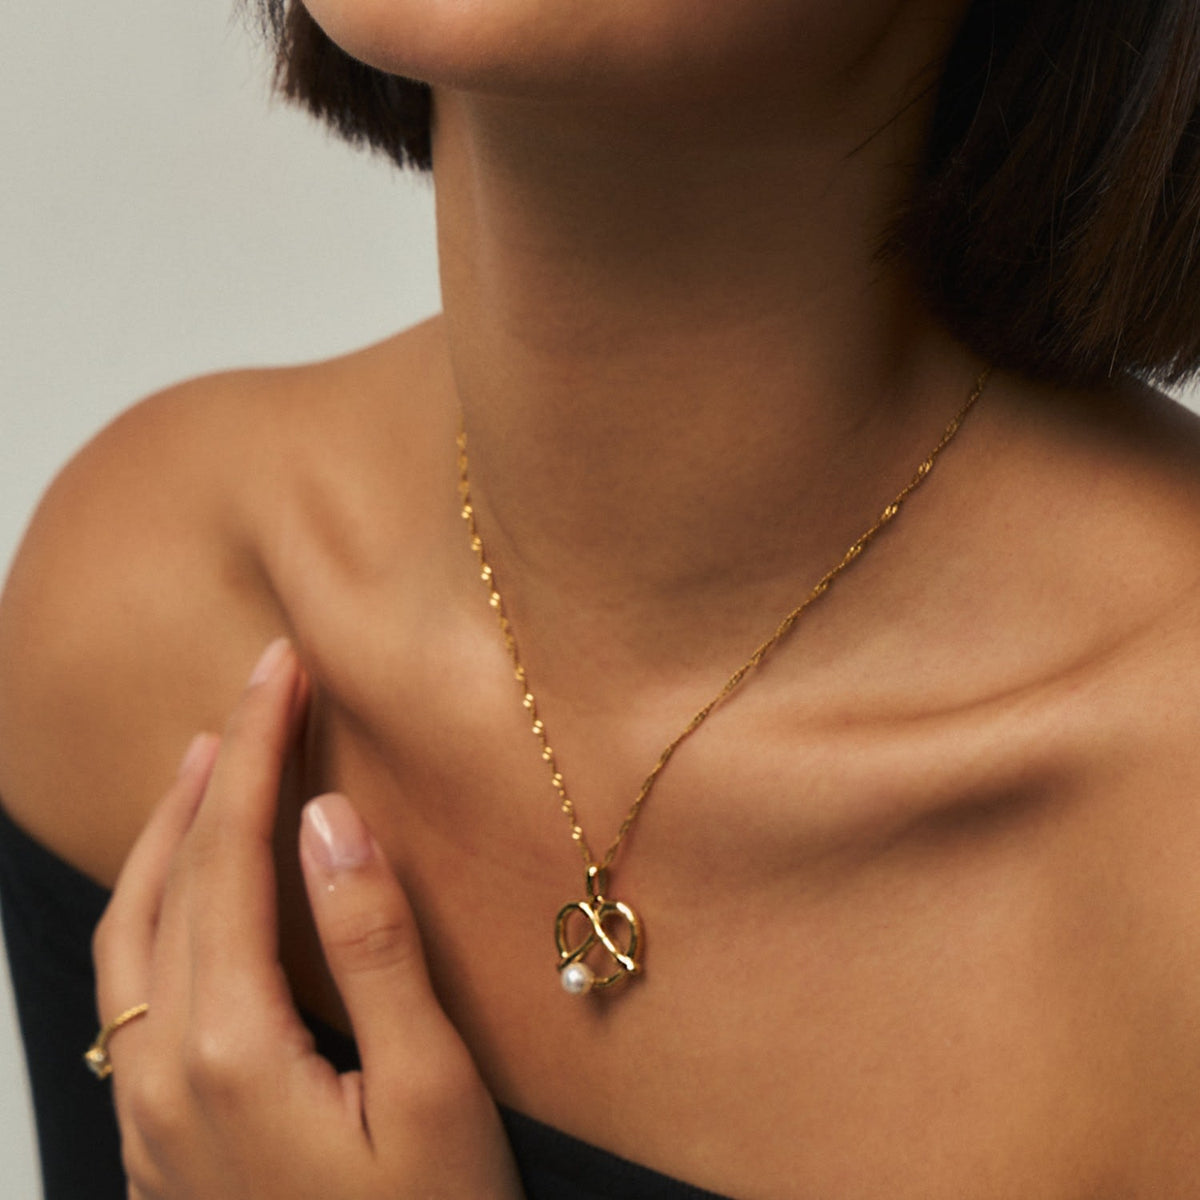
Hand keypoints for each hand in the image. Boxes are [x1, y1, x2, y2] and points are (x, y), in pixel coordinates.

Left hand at [92, 638, 523, 1199]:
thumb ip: (374, 949)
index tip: (282, 668)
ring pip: (132, 932)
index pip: (233, 852)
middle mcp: (167, 1069)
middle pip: (171, 877)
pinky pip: (133, 985)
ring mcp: (151, 1110)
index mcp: (231, 1045)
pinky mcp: (163, 1135)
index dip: (257, 747)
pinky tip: (191, 890)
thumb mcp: (433, 1093)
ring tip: (207, 762)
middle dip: (213, 767)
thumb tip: (328, 823)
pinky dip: (157, 904)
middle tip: (257, 688)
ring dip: (169, 833)